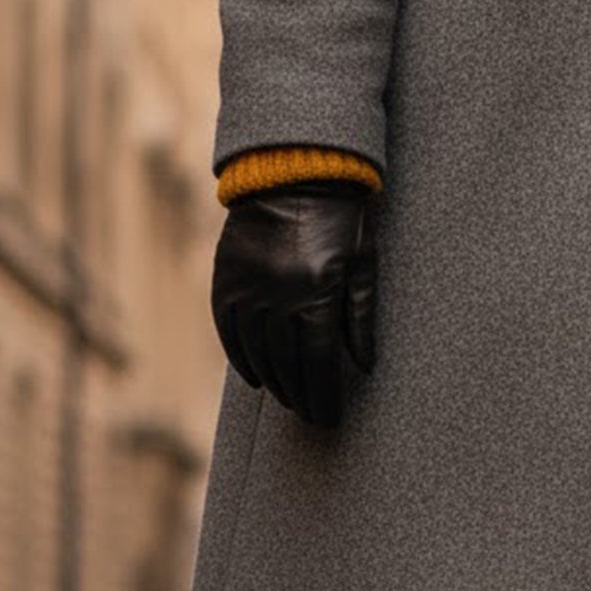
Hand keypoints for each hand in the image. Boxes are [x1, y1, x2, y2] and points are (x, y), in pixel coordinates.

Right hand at [210, 180, 378, 429]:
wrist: (295, 170)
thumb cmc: (342, 219)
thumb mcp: (363, 265)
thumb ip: (361, 318)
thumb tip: (363, 367)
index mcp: (317, 292)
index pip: (318, 364)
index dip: (323, 397)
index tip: (329, 420)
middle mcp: (278, 293)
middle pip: (287, 364)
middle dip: (301, 397)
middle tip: (311, 416)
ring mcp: (248, 285)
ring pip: (257, 351)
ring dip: (274, 382)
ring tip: (290, 399)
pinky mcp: (227, 275)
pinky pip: (229, 328)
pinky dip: (241, 358)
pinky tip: (257, 378)